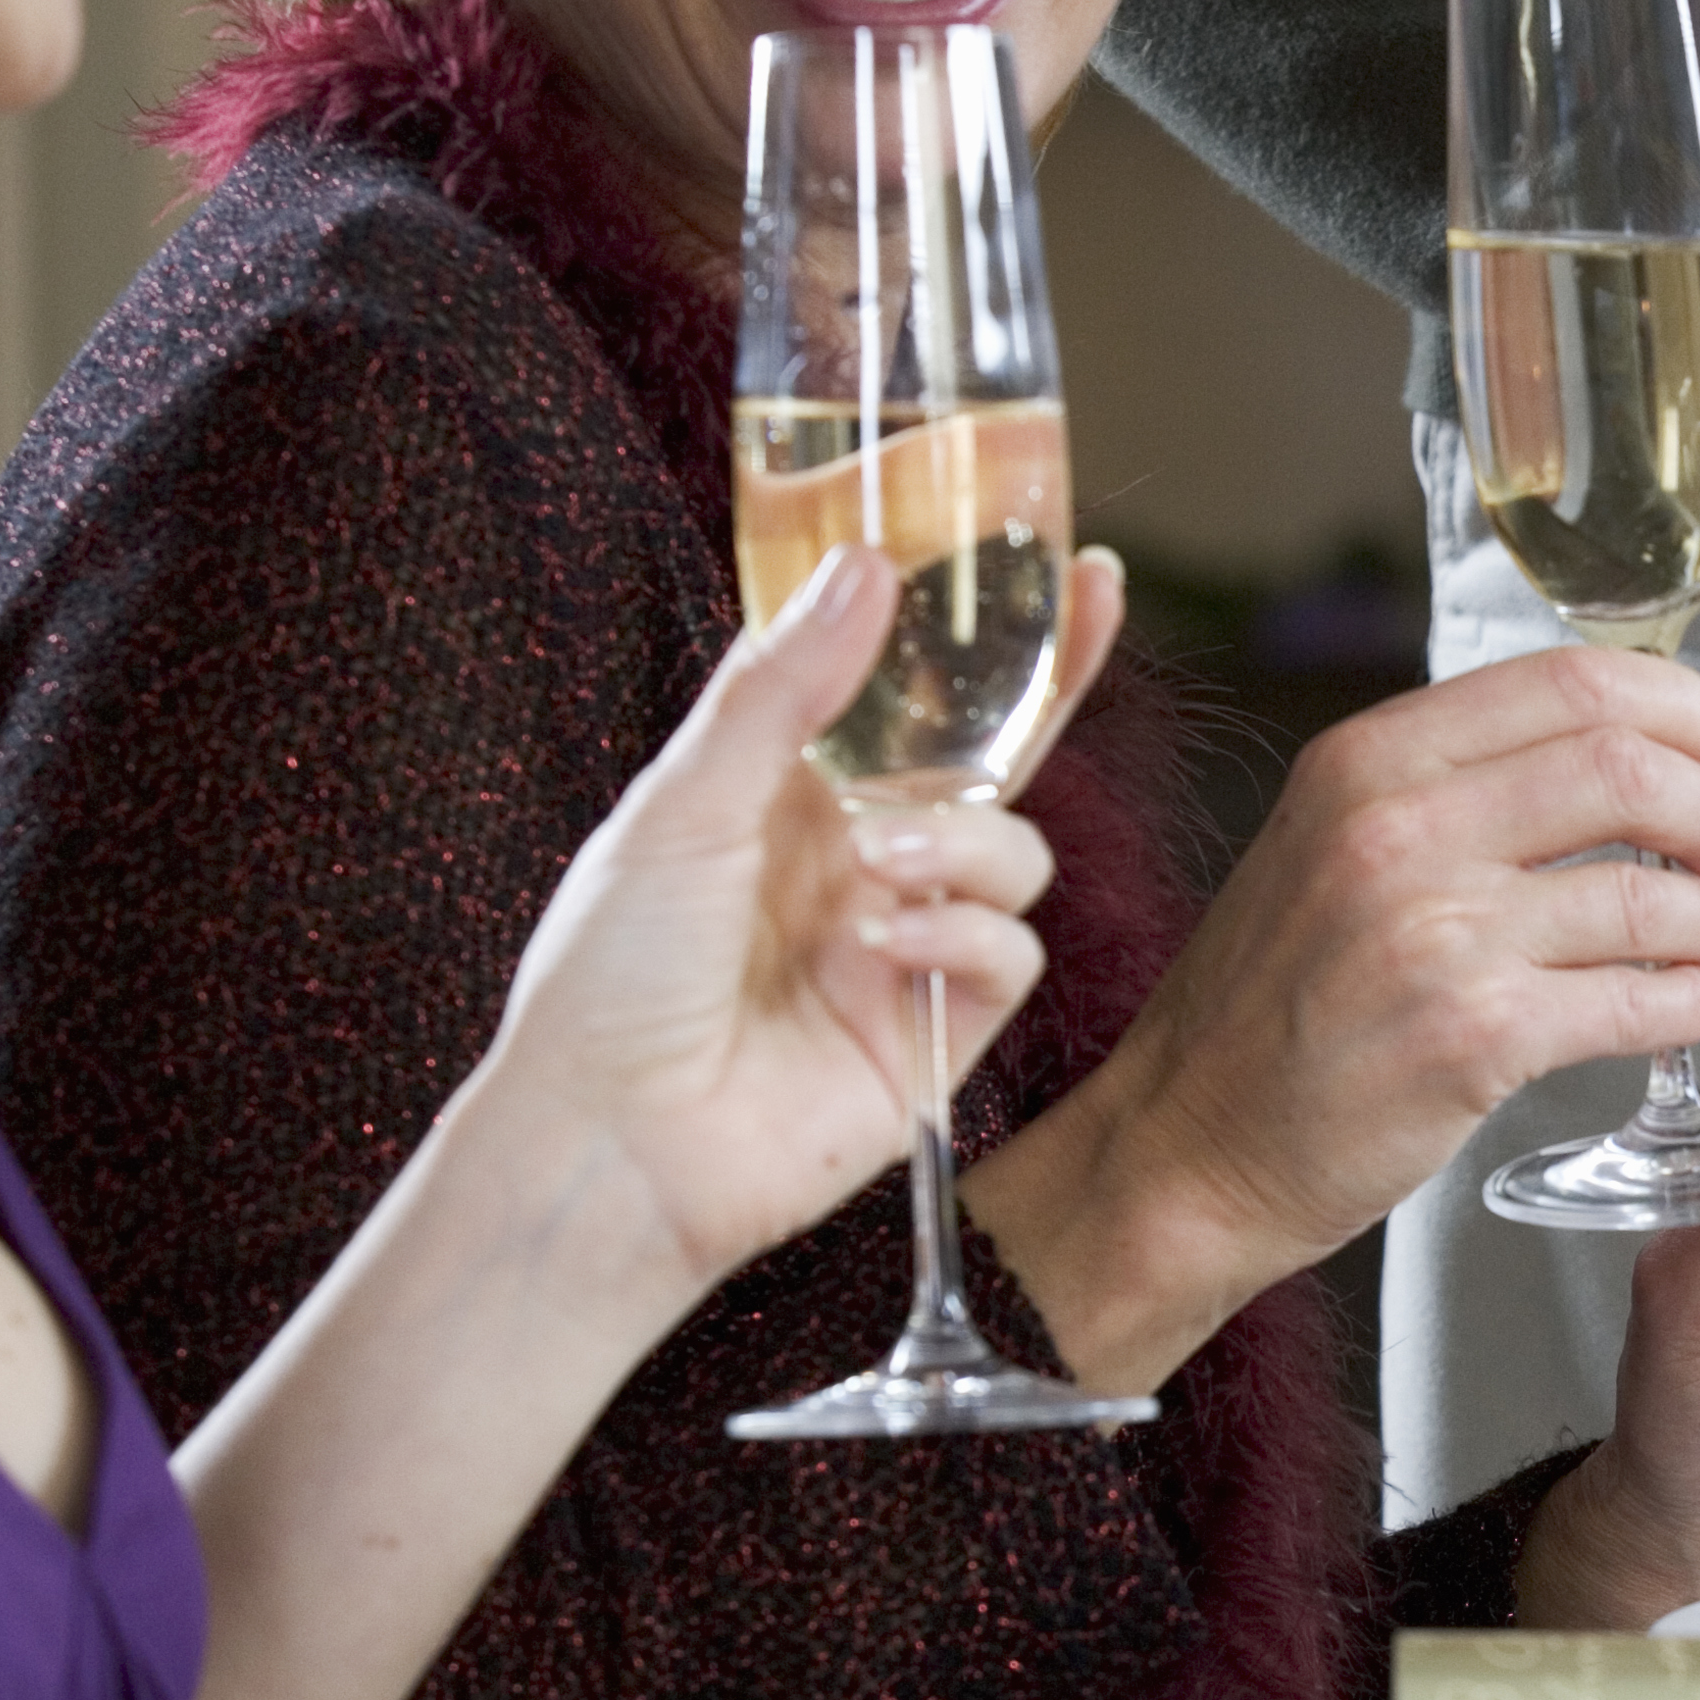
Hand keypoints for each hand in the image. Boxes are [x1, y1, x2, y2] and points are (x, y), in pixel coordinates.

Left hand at [475, 543, 1119, 1322]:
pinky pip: (1010, 955)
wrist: (612, 1145)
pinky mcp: (940, 1033)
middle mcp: (860, 862)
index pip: (904, 691)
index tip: (1047, 554)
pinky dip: (965, 937)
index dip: (975, 628)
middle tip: (1089, 609)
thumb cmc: (610, 977)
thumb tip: (868, 567)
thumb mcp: (683, 805)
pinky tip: (886, 949)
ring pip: (1015, 851)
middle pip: (990, 758)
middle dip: (1051, 684)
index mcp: (791, 796)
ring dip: (971, 838)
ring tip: (888, 863)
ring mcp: (906, 946)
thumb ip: (783, 690)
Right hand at [960, 641, 1699, 1391]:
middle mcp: (1398, 829)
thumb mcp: (1326, 843)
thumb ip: (1451, 786)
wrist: (1188, 1147)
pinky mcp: (1475, 1037)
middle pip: (1627, 769)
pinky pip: (1638, 1000)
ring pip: (1649, 892)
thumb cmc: (1267, 1008)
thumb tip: (1615, 754)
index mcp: (1367, 761)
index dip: (1683, 707)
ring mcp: (1438, 934)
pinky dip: (1694, 999)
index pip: (1571, 683)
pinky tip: (1694, 1002)